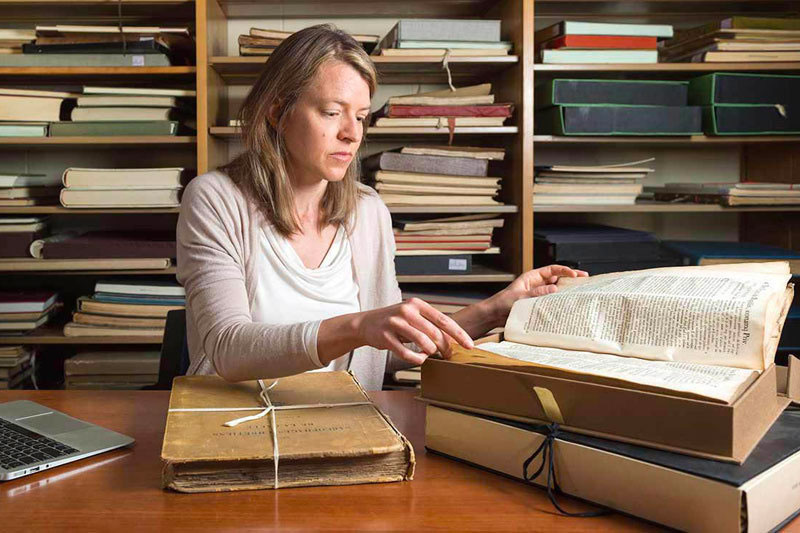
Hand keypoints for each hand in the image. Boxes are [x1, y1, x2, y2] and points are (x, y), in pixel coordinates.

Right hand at [355, 298, 474, 364]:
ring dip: (430, 351)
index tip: (469, 345)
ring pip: (423, 342)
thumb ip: (430, 324)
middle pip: (434, 332)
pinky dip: (416, 358)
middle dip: (445, 347)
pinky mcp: (386, 337)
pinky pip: (407, 353)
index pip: (443, 319)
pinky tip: (419, 358)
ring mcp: (395, 323)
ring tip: (430, 354)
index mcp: (417, 304)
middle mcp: (406, 311)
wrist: (366, 323)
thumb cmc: (395, 321)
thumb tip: (453, 339)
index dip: (458, 333)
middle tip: (449, 355)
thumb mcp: (413, 316)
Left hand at [484, 264, 588, 326]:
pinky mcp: (538, 304)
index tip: (574, 274)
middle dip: (570, 278)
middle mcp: (537, 284)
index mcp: (532, 277)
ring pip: (556, 290)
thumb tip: (553, 288)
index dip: (564, 270)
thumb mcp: (520, 296)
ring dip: (567, 290)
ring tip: (580, 291)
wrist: (494, 315)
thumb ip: (536, 293)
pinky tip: (568, 304)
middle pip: (557, 278)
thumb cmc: (503, 303)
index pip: (551, 270)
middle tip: (585, 279)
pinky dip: (560, 301)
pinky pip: (551, 301)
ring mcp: (538, 294)